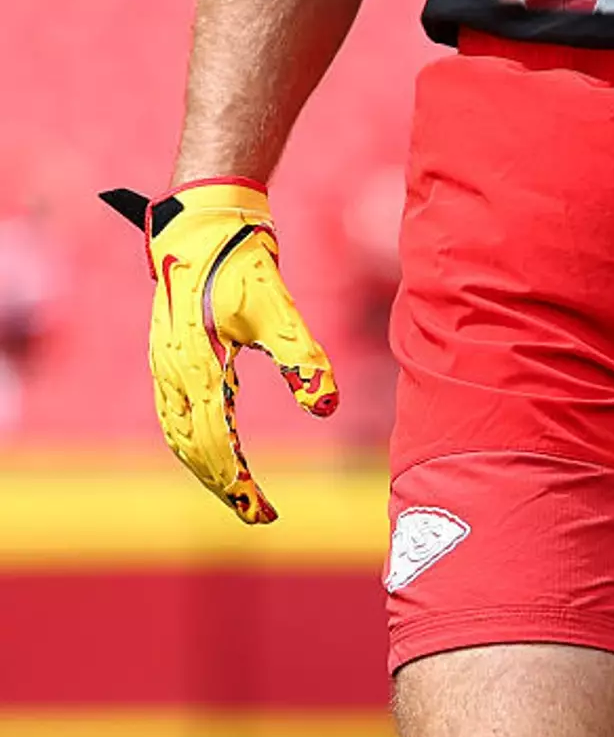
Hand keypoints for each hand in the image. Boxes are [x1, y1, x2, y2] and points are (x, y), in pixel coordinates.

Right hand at [100, 180, 336, 524]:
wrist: (206, 223)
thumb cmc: (242, 264)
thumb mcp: (279, 310)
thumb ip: (302, 359)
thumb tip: (327, 407)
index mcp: (197, 367)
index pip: (217, 445)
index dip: (240, 484)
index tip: (265, 513)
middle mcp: (173, 373)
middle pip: (192, 448)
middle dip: (222, 484)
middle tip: (256, 511)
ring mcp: (165, 365)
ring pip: (179, 434)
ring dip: (205, 465)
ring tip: (235, 489)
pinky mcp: (167, 354)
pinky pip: (175, 412)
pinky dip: (193, 439)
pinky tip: (215, 445)